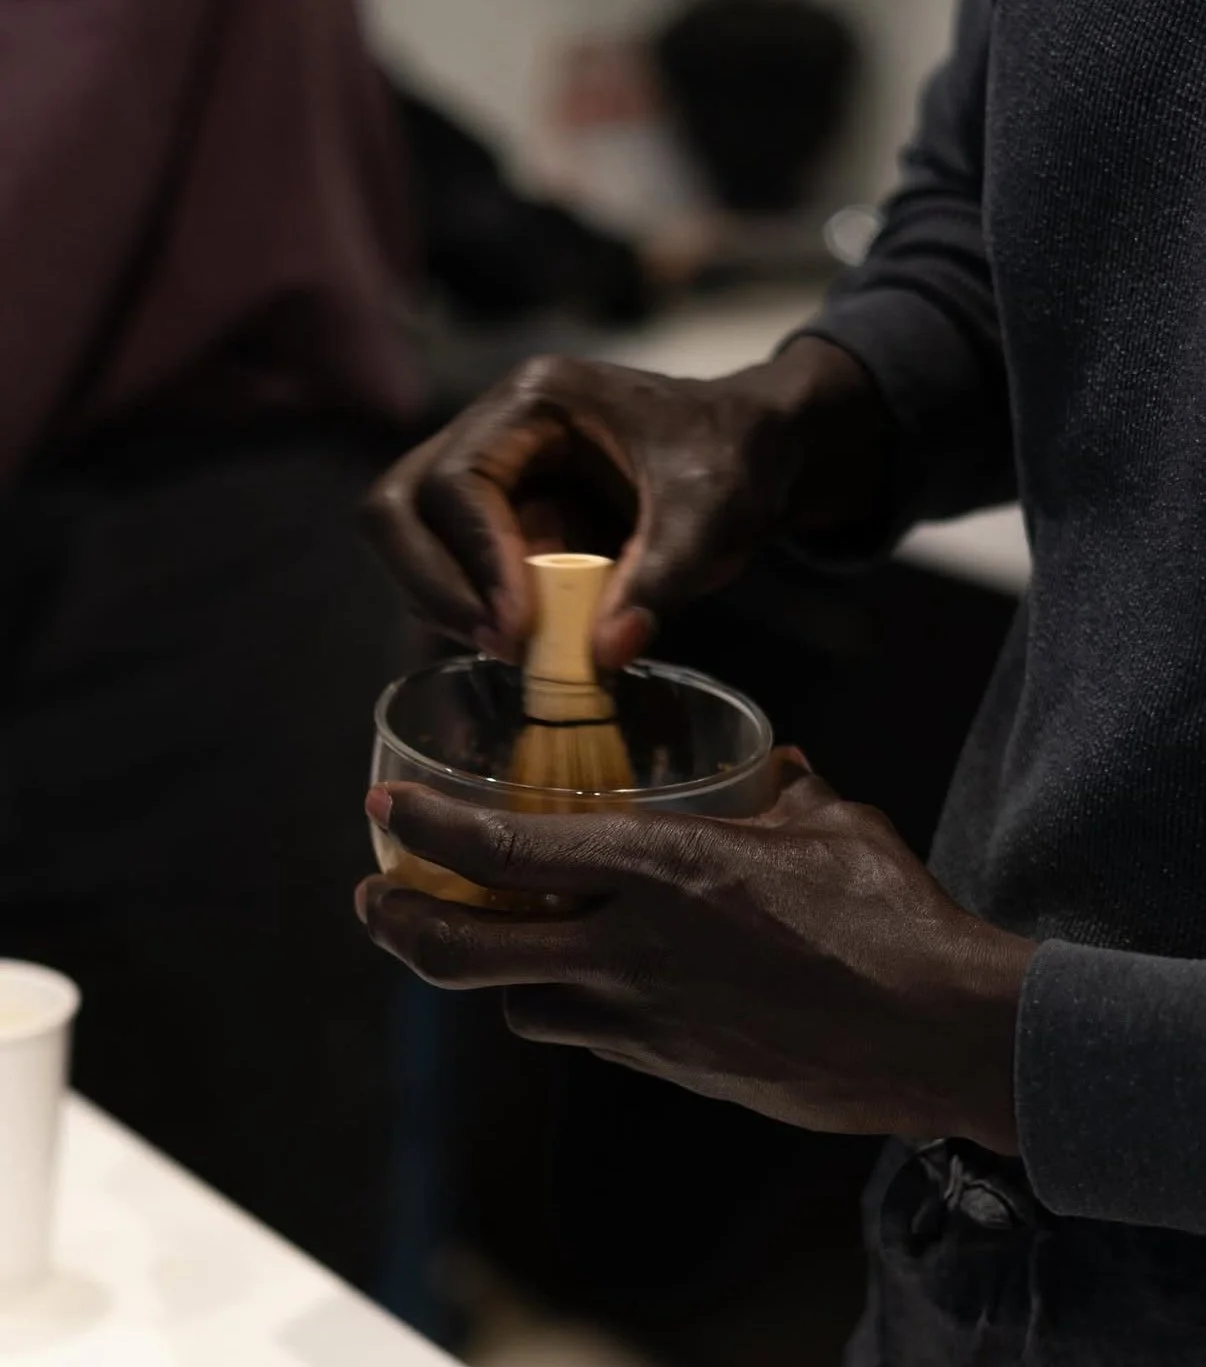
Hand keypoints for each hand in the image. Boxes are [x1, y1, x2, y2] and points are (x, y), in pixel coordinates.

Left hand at [356, 764, 1034, 1152]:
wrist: (936, 1033)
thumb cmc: (887, 914)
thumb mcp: (829, 825)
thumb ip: (783, 791)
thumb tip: (778, 769)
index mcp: (659, 867)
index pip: (504, 845)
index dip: (427, 825)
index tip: (383, 805)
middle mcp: (629, 947)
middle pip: (466, 951)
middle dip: (400, 925)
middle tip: (374, 899)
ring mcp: (644, 1019)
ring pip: (517, 1003)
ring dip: (492, 970)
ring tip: (491, 939)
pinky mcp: (671, 1068)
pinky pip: (587, 1035)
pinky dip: (568, 1006)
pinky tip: (597, 981)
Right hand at [364, 338, 890, 667]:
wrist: (757, 451)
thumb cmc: (738, 458)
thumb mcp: (714, 514)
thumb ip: (661, 579)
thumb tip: (602, 656)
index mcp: (534, 401)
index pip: (456, 482)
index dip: (474, 560)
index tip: (517, 628)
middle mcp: (494, 432)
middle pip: (399, 509)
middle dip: (434, 585)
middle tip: (501, 645)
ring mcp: (491, 478)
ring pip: (412, 544)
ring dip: (451, 605)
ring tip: (523, 649)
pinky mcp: (503, 522)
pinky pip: (453, 573)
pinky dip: (476, 613)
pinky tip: (529, 642)